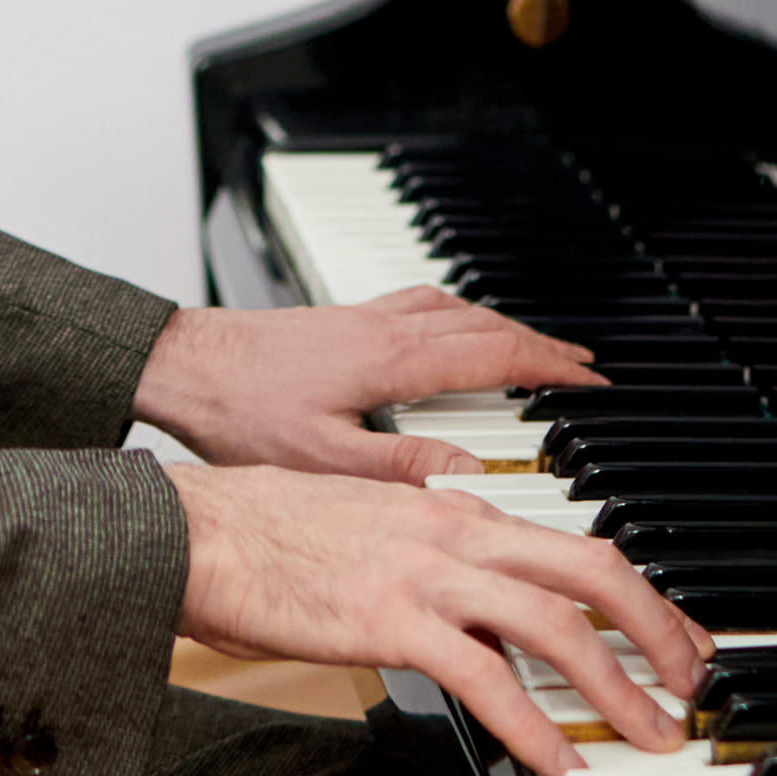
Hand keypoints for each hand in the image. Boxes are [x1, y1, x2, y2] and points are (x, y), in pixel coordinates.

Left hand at [134, 288, 596, 481]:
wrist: (185, 366)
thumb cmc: (240, 415)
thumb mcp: (324, 459)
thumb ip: (401, 467)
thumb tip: (468, 472)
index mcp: (393, 361)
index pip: (495, 358)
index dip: (550, 369)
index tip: (591, 381)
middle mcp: (386, 328)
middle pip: (486, 326)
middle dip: (542, 344)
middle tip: (583, 365)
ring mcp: (365, 317)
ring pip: (457, 309)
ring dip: (505, 325)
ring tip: (535, 345)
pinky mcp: (344, 319)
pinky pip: (423, 303)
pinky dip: (459, 313)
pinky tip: (454, 326)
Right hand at [167, 463, 714, 775]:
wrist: (200, 530)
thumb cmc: (271, 532)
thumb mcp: (374, 526)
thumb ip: (438, 558)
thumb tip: (485, 608)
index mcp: (454, 509)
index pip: (575, 544)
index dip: (641, 593)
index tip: (676, 635)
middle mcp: (456, 532)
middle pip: (592, 570)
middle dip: (659, 629)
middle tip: (693, 683)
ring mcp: (426, 574)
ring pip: (555, 622)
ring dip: (617, 684)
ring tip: (647, 733)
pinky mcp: (390, 621)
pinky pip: (484, 676)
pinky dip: (533, 722)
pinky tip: (558, 760)